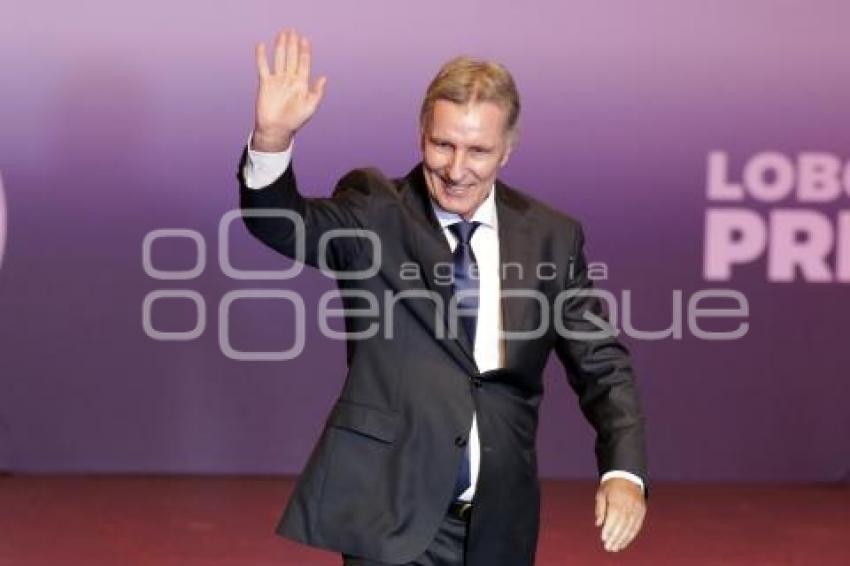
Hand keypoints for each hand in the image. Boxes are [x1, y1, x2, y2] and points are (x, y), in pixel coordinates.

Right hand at [253, 29, 326, 151]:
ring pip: (279, 58)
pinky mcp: (266, 83)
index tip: (305, 40)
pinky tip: (261, 45)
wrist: (277, 129)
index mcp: (302, 83)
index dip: (305, 51)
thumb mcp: (310, 107)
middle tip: (292, 30)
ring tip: (282, 33)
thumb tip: (324, 77)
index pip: (304, 63)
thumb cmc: (295, 120)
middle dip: (292, 44)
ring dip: (280, 46)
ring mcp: (278, 80)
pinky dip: (262, 56)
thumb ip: (317, 92)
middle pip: (291, 57)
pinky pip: (263, 67)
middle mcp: (290, 79)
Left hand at [595, 477, 645, 551]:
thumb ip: (600, 509)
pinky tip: (624, 542)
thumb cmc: (610, 487)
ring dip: (623, 539)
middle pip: (622, 524)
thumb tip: (598, 524)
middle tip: (608, 547)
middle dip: (615, 537)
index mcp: (617, 499)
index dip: (609, 529)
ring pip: (630, 527)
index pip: (613, 517)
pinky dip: (631, 535)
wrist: (627, 477)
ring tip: (615, 548)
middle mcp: (628, 504)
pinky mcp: (642, 511)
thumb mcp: (601, 493)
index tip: (603, 538)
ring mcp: (637, 508)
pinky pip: (637, 526)